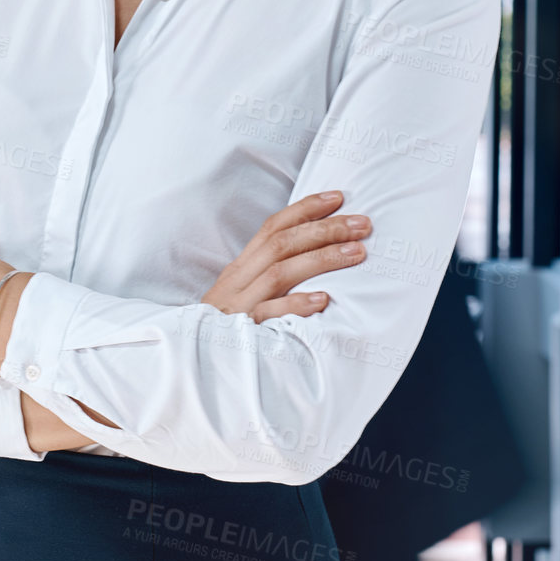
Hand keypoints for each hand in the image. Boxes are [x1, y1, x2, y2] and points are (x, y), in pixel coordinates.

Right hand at [202, 190, 369, 322]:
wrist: (197, 362)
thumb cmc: (228, 326)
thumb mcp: (243, 293)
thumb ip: (271, 274)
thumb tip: (314, 253)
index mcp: (241, 266)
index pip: (272, 227)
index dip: (304, 209)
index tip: (337, 197)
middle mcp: (239, 279)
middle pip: (281, 244)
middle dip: (324, 230)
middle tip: (362, 224)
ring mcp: (239, 304)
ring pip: (279, 273)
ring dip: (320, 259)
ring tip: (357, 252)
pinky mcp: (242, 332)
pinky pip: (268, 314)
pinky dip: (295, 304)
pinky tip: (323, 299)